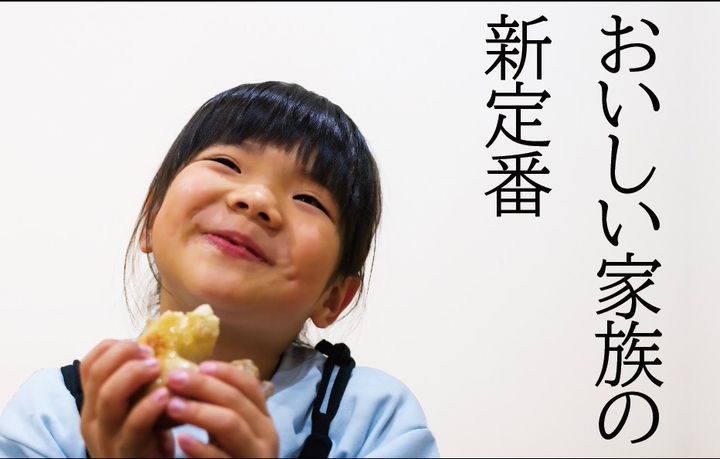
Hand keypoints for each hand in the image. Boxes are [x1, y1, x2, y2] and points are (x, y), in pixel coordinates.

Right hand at [79, 339, 174, 457]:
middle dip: (124, 354)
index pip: (89, 365)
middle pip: (97, 375)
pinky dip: (149, 406)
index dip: (112, 347)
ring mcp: (107, 437)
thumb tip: (159, 349)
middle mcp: (93, 419)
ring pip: (108, 396)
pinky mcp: (128, 452)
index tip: (139, 344)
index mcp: (93, 405)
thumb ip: (138, 385)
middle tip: (151, 352)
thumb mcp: (135, 407)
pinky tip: (165, 396)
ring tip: (157, 366)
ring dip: (134, 374)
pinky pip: (134, 425)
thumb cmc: (148, 439)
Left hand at [164, 361, 278, 457]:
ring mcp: (255, 455)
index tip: (200, 364)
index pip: (250, 385)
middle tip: (174, 378)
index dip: (225, 372)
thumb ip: (221, 407)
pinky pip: (220, 458)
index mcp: (263, 417)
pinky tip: (182, 440)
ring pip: (230, 423)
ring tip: (171, 405)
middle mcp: (265, 434)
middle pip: (236, 400)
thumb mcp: (231, 430)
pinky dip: (200, 448)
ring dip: (198, 411)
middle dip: (204, 386)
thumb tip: (191, 374)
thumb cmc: (231, 458)